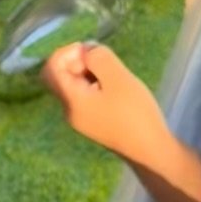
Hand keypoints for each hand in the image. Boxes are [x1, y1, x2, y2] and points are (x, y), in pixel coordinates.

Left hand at [41, 43, 169, 165]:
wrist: (150, 150)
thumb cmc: (134, 113)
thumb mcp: (118, 78)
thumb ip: (99, 59)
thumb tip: (87, 51)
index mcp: (70, 100)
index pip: (50, 69)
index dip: (66, 52)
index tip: (91, 52)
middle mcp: (68, 111)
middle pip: (60, 77)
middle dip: (78, 62)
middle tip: (104, 62)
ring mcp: (80, 119)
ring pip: (74, 86)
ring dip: (89, 73)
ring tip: (113, 74)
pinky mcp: (92, 123)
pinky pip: (85, 96)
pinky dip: (95, 85)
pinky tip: (115, 87)